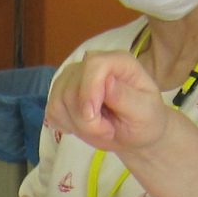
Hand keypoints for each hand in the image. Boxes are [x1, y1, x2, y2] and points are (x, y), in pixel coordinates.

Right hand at [44, 51, 168, 154]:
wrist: (135, 134)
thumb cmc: (145, 121)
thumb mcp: (145, 112)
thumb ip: (126, 97)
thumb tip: (108, 81)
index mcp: (118, 62)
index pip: (93, 64)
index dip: (88, 91)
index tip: (91, 117)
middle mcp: (93, 64)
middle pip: (72, 87)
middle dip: (85, 119)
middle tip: (108, 131)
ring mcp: (74, 77)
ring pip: (58, 100)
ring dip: (77, 124)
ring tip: (99, 129)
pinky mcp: (61, 93)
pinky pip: (52, 110)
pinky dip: (65, 125)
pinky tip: (83, 127)